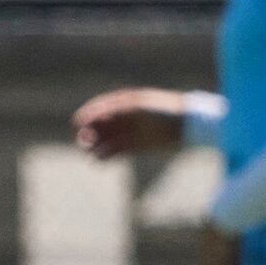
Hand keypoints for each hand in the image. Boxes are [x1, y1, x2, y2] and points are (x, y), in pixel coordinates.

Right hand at [72, 88, 190, 159]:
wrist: (188, 125)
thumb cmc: (164, 111)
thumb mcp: (140, 106)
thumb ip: (117, 110)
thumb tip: (96, 116)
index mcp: (127, 103)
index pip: (101, 108)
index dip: (88, 115)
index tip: (76, 123)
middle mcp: (128, 117)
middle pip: (102, 124)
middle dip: (89, 132)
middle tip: (81, 141)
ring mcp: (133, 132)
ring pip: (108, 139)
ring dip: (96, 145)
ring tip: (87, 153)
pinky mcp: (139, 146)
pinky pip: (118, 150)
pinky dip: (107, 155)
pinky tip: (98, 160)